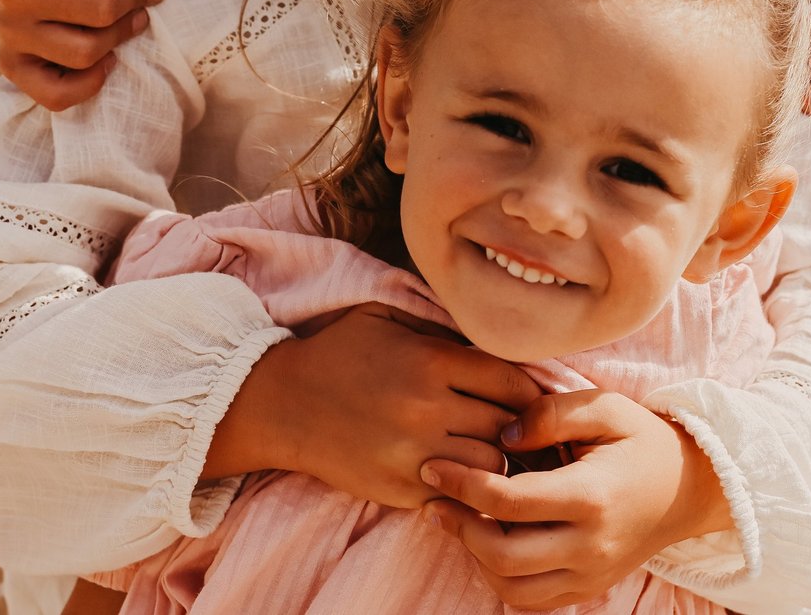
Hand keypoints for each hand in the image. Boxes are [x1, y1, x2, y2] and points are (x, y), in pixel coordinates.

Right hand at [204, 304, 536, 507]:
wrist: (283, 403)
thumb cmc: (339, 352)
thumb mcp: (386, 318)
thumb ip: (439, 327)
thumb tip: (491, 340)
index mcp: (430, 360)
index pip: (510, 379)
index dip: (527, 388)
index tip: (528, 393)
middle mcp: (427, 408)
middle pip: (506, 425)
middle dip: (516, 424)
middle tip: (516, 423)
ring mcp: (415, 454)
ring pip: (490, 465)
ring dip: (494, 456)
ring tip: (485, 445)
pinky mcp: (401, 489)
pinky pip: (457, 493)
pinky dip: (465, 484)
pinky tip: (458, 469)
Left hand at [423, 389, 729, 609]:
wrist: (689, 488)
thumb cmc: (641, 439)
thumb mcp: (604, 406)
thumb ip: (550, 414)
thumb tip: (503, 437)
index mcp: (590, 496)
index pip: (508, 501)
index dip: (462, 484)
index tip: (431, 467)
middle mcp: (590, 546)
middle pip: (503, 555)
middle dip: (458, 527)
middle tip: (433, 498)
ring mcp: (591, 574)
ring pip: (514, 589)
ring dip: (475, 559)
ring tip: (456, 520)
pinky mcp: (590, 588)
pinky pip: (534, 601)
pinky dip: (502, 578)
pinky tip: (488, 542)